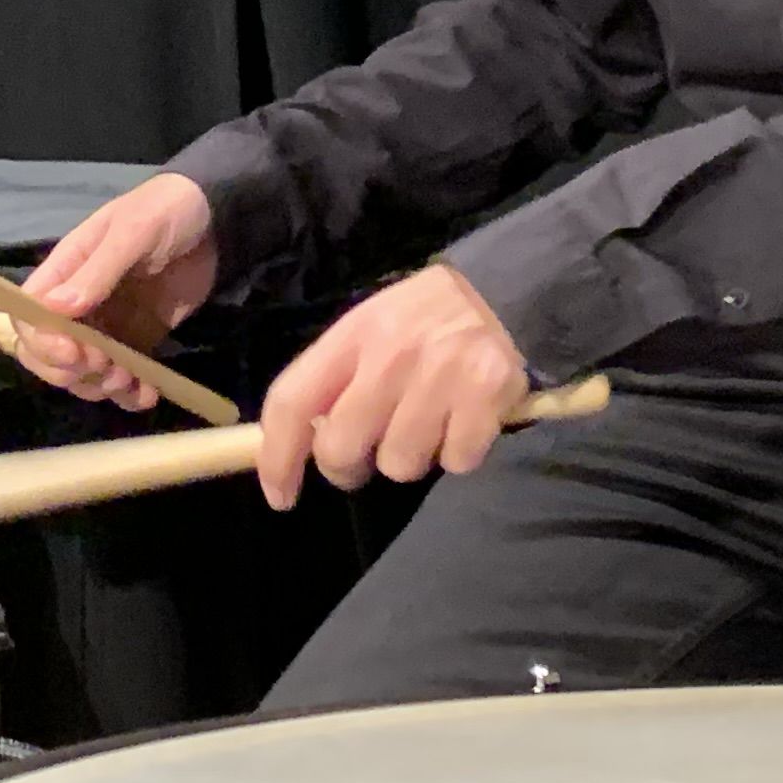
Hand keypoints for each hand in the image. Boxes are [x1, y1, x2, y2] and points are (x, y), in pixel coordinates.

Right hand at [16, 174, 221, 409]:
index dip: (41, 341)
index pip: (28, 315)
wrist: (216, 219)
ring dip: (100, 386)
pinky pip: (122, 377)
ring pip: (83, 372)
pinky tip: (148, 393)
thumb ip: (98, 270)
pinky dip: (129, 394)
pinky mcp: (137, 341)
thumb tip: (55, 309)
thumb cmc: (166, 211)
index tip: (73, 353)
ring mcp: (108, 325)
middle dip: (69, 371)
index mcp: (66, 270)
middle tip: (105, 366)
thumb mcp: (133, 231)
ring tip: (131, 379)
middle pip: (47, 353)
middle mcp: (78, 303)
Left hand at [254, 267, 527, 511]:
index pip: (292, 402)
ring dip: (411, 457)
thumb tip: (298, 442)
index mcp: (352, 335)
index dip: (277, 457)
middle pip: (340, 448)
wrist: (505, 288)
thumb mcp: (369, 327)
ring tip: (426, 425)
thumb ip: (335, 378)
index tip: (280, 494)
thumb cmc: (424, 318)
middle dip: (347, 467)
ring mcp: (440, 377)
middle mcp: (390, 356)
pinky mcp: (487, 396)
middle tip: (366, 455)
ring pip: (399, 465)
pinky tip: (464, 422)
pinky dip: (459, 453)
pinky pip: (456, 462)